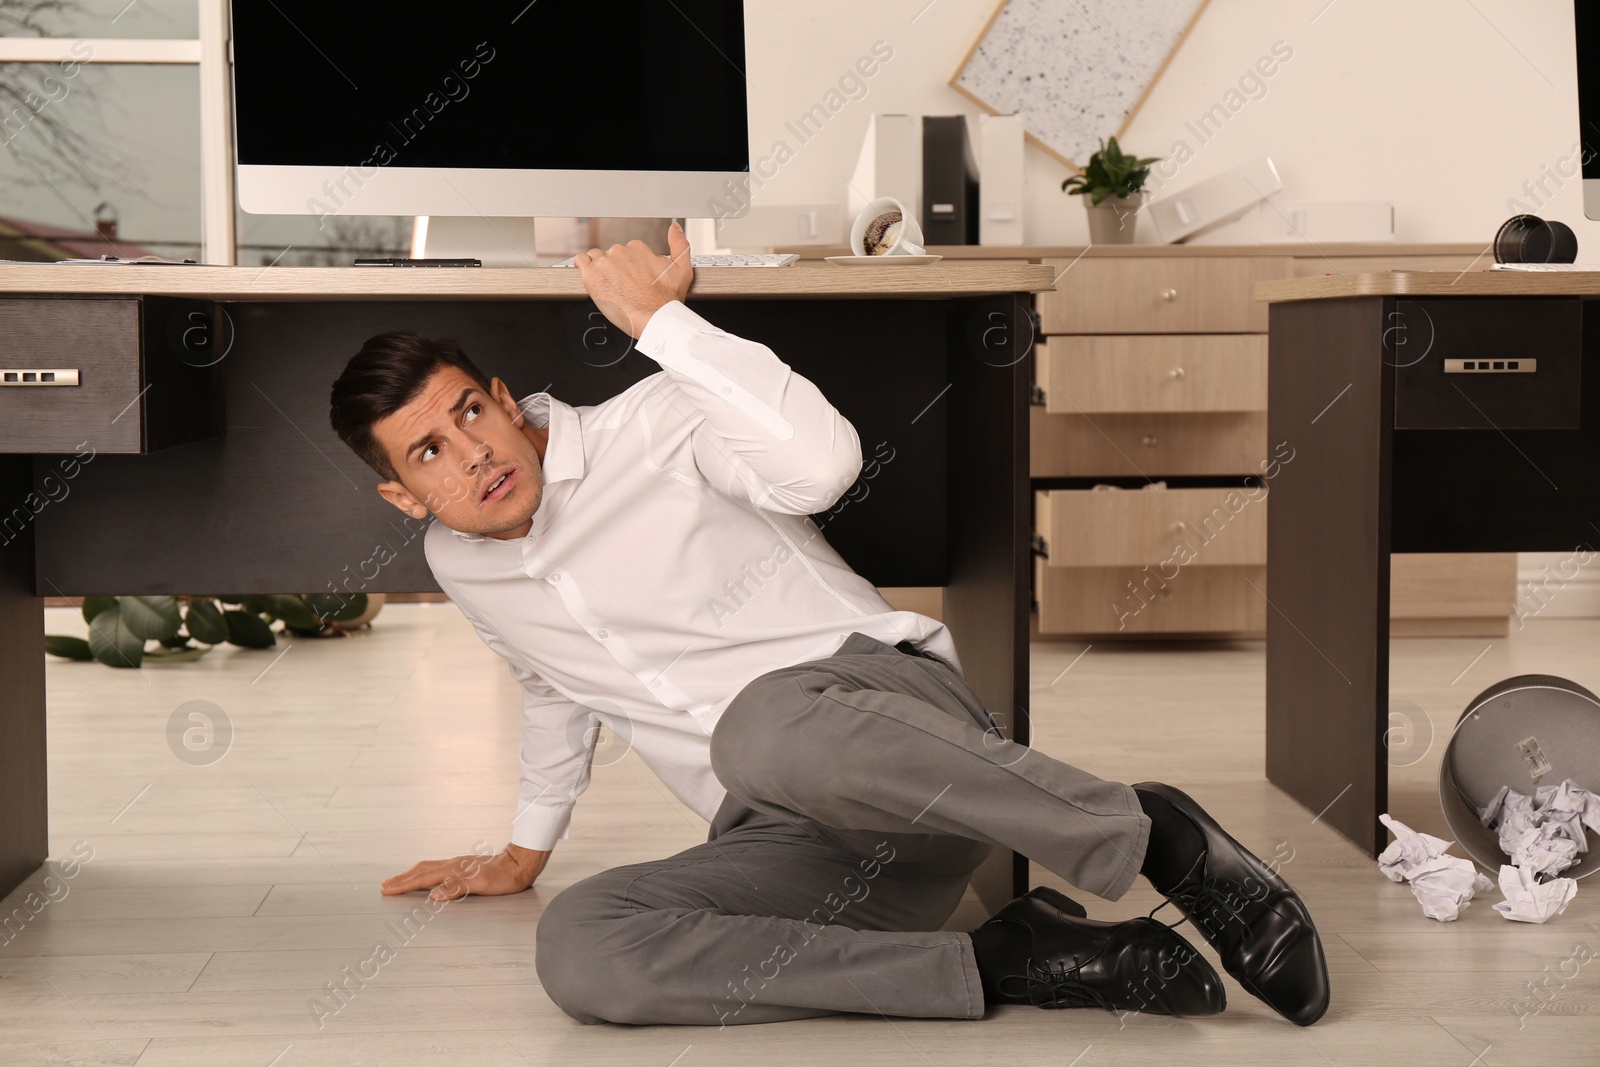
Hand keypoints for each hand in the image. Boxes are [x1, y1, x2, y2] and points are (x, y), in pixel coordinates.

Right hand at [380, 842, 548, 899]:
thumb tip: (434, 894)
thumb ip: (456, 888)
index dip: (403, 885)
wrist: (519, 864)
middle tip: (384, 885)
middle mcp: (452, 865)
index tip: (387, 890)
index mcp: (453, 870)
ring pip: (427, 867)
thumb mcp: (482, 885)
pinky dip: (424, 872)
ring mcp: (457, 864)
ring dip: (410, 874)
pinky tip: (426, 876)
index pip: (422, 879)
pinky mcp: (463, 866)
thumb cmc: (503, 878)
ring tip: (399, 879)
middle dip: (401, 879)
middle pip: (420, 871)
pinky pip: (436, 868)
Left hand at [572, 220, 692, 338]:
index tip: (633, 278)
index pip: (626, 251)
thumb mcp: (682, 269)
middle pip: (610, 255)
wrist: (655, 318)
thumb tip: (675, 228)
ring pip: (595, 259)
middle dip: (615, 268)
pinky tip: (592, 278)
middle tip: (623, 286)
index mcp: (637, 248)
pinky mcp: (591, 275)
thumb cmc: (667, 299)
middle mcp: (620, 251)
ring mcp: (604, 263)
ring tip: (609, 285)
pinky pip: (580, 262)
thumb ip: (680, 244)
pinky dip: (584, 268)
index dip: (629, 266)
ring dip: (600, 269)